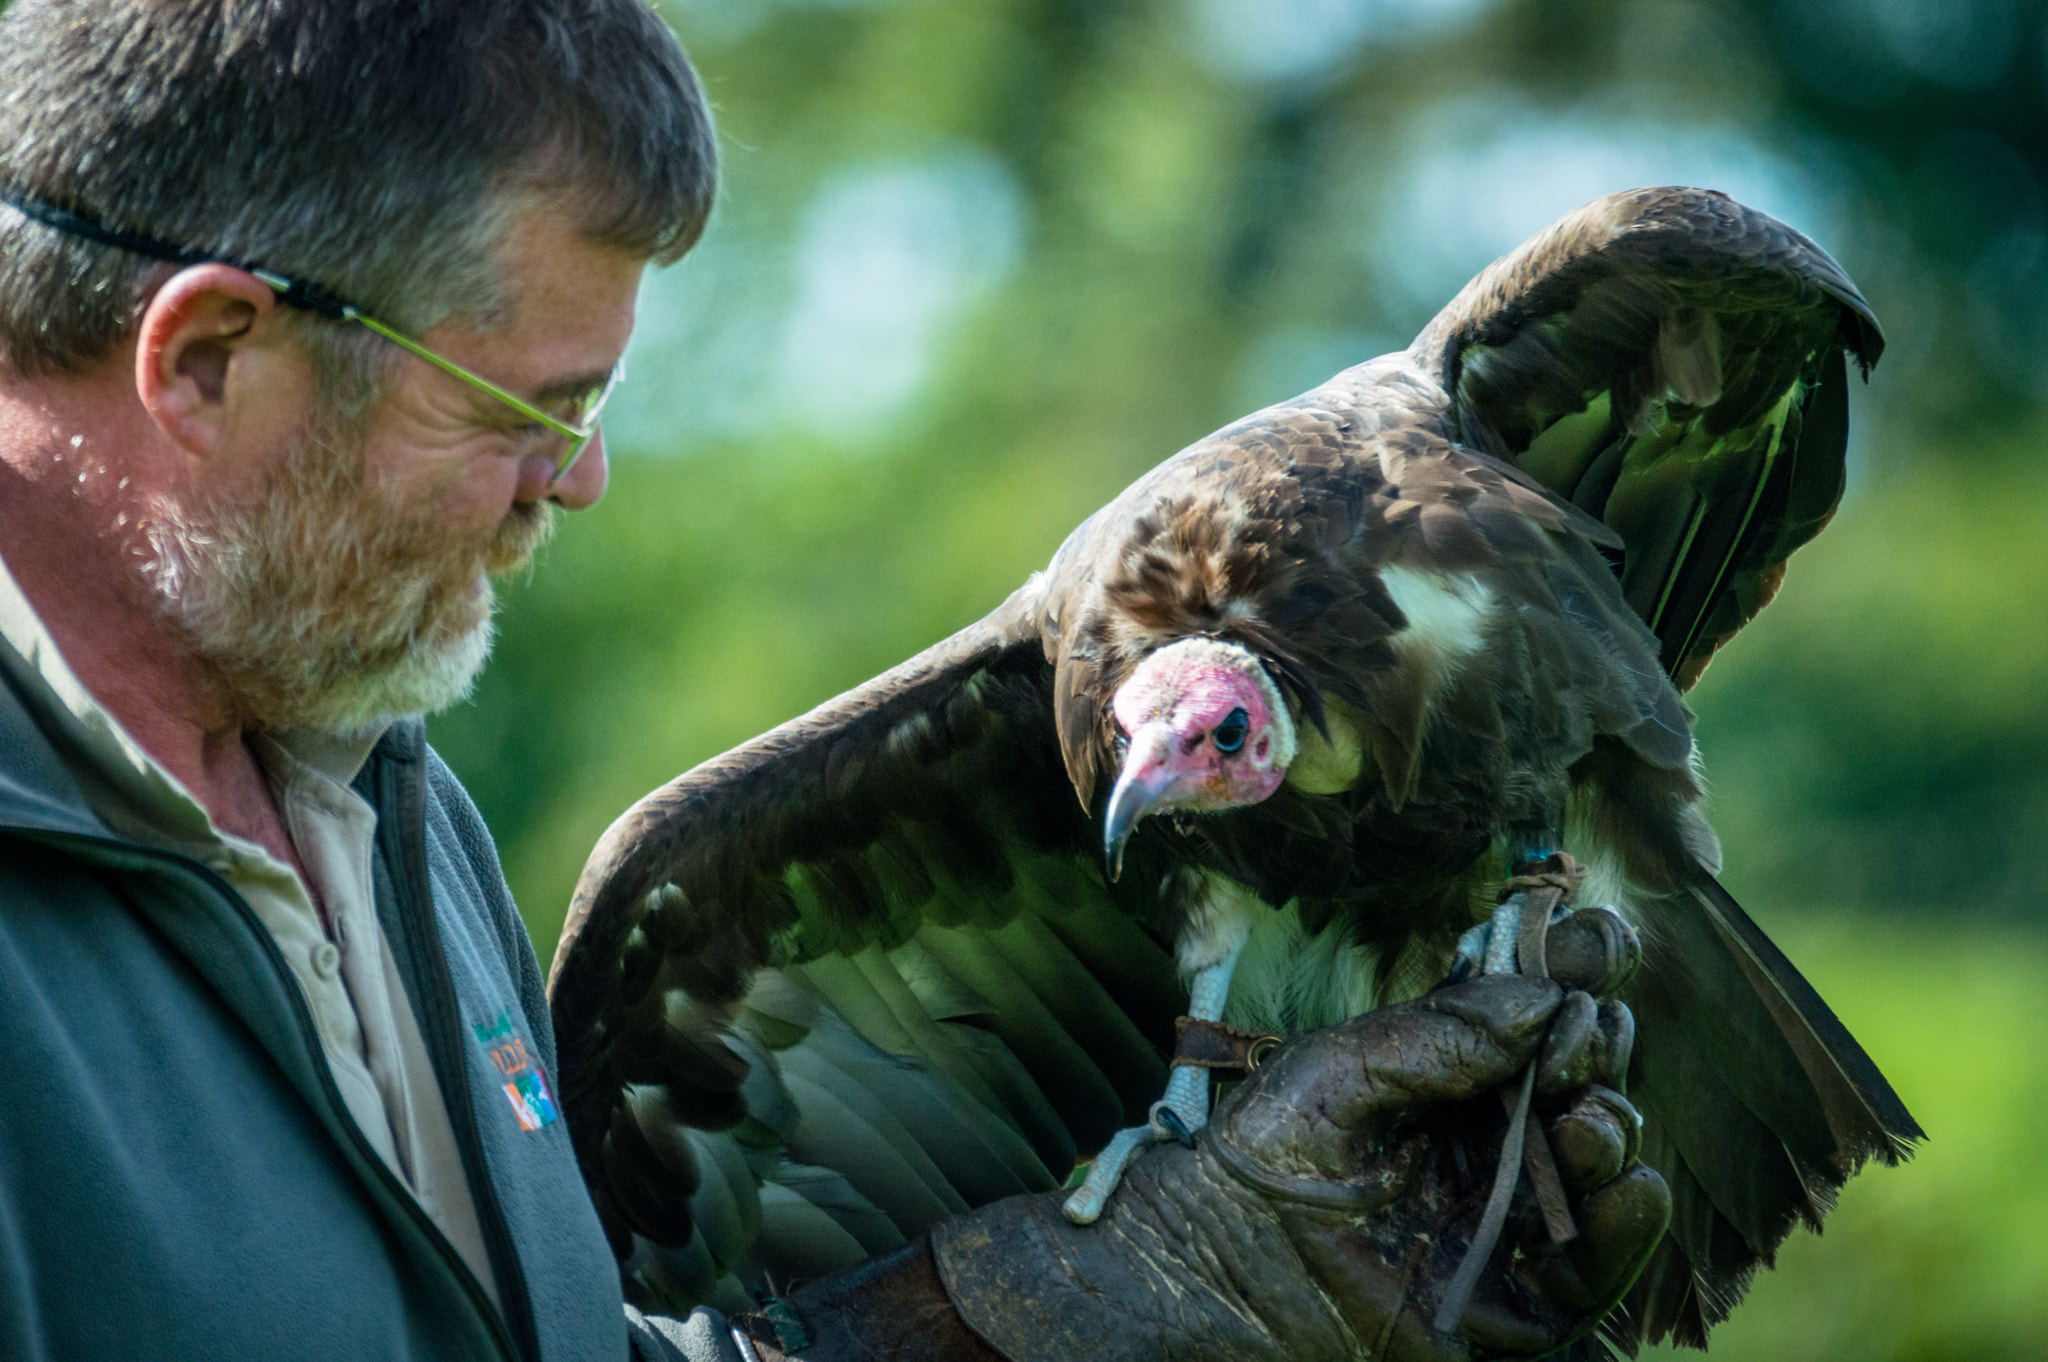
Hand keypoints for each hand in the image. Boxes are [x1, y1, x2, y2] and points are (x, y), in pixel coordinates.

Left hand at [930, 975, 1667, 1360]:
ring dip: (1614, 1135)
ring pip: (1601, 1171)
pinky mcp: (1510, 1304)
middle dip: (1596, 1054)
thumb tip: (1543, 996)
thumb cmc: (1265, 1150)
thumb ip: (1442, 1035)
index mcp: (1455, 1076)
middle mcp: (1490, 1141)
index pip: (1541, 1020)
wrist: (1216, 1259)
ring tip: (1585, 1121)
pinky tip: (1628, 1188)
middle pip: (1583, 1085)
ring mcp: (1504, 1219)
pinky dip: (1625, 1234)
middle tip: (1574, 1047)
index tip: (1598, 948)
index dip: (1578, 979)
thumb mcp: (1344, 1069)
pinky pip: (1588, 1275)